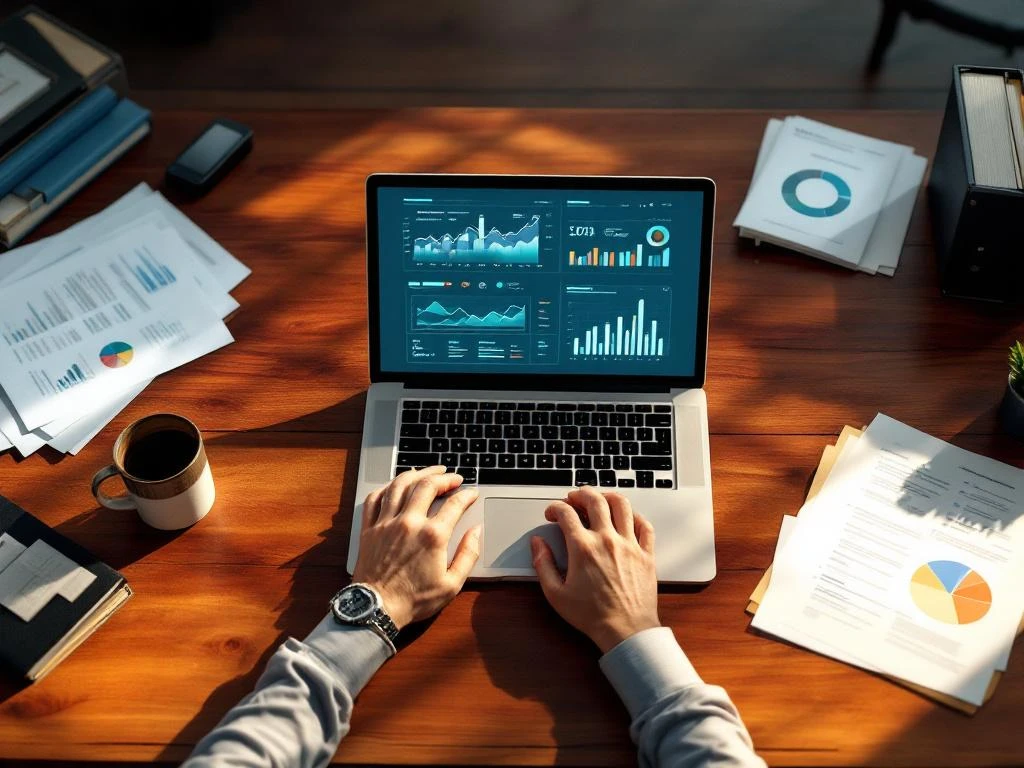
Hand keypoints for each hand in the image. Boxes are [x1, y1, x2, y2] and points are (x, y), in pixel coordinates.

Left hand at [352, 466, 481, 630]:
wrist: (376, 608)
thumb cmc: (414, 600)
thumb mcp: (452, 584)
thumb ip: (468, 554)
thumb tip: (476, 532)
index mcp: (432, 536)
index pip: (454, 504)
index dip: (467, 495)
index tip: (472, 493)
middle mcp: (409, 523)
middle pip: (427, 485)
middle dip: (443, 477)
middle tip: (452, 477)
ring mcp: (386, 523)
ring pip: (400, 485)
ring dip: (416, 473)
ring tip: (427, 472)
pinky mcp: (370, 528)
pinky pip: (375, 498)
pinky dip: (386, 487)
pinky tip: (395, 486)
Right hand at [531, 486, 659, 652]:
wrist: (626, 631)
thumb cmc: (592, 615)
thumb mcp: (556, 594)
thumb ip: (543, 564)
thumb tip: (538, 544)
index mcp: (583, 548)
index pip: (566, 513)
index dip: (554, 508)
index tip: (552, 513)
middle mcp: (607, 540)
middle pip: (594, 500)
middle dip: (580, 493)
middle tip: (573, 498)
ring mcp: (629, 544)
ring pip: (621, 505)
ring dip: (607, 496)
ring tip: (599, 498)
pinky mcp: (646, 553)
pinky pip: (644, 524)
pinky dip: (634, 515)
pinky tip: (626, 517)